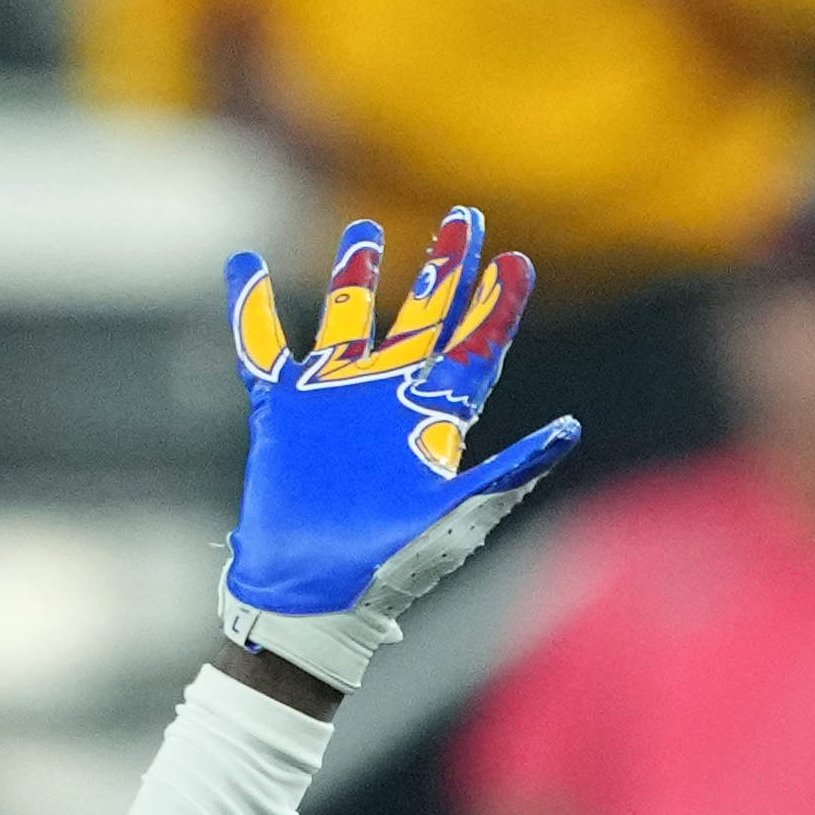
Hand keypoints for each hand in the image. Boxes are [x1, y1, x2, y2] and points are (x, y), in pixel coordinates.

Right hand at [215, 211, 582, 693]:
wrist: (317, 596)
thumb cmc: (395, 565)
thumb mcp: (461, 516)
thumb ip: (512, 470)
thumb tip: (570, 430)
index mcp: (435, 420)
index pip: (475, 348)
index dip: (497, 306)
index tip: (516, 261)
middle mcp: (389, 400)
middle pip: (424, 318)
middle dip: (444, 269)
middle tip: (465, 217)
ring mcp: (335, 401)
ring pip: (349, 320)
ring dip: (356, 275)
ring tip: (362, 231)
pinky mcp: (284, 411)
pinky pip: (262, 346)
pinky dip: (250, 306)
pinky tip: (244, 262)